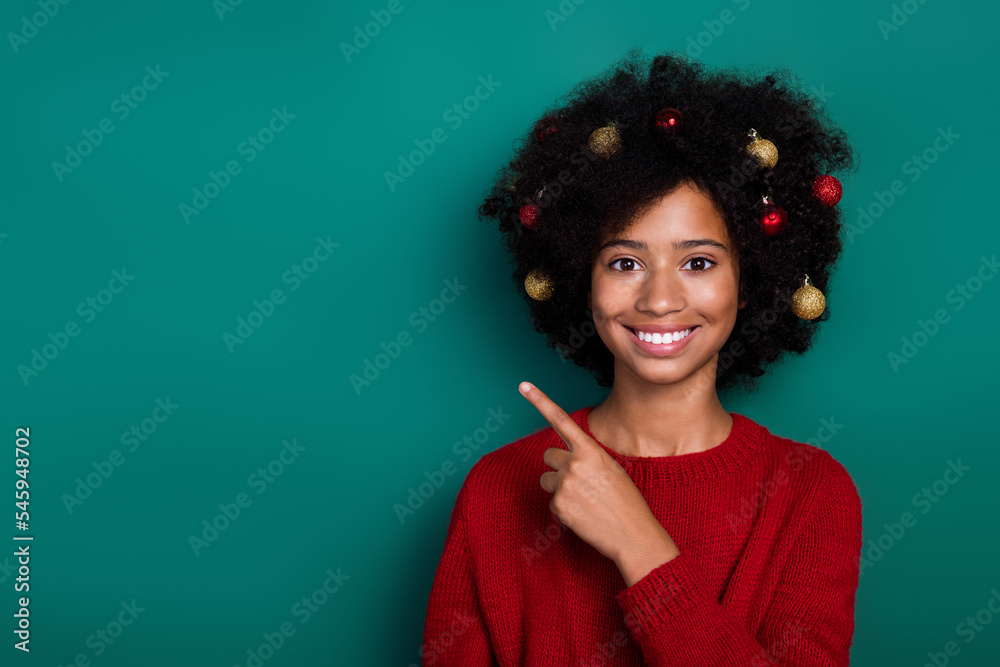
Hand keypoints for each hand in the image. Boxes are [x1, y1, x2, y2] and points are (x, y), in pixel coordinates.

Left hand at [518, 381, 679, 583]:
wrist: (633, 535)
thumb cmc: (626, 502)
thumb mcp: (611, 469)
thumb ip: (587, 458)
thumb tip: (565, 460)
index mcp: (591, 450)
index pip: (560, 420)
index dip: (540, 400)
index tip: (523, 386)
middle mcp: (574, 463)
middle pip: (549, 455)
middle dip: (558, 465)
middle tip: (579, 482)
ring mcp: (564, 484)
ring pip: (546, 479)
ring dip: (558, 487)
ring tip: (582, 500)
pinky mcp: (558, 505)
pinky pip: (552, 501)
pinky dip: (564, 508)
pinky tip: (583, 515)